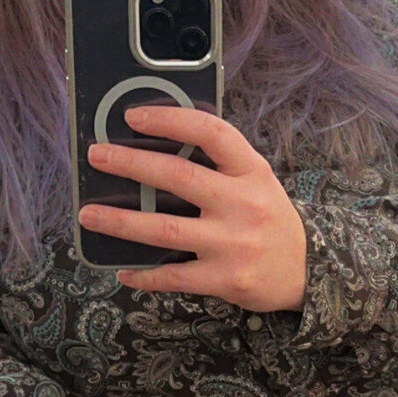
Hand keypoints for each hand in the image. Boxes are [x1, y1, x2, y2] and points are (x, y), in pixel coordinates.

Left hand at [79, 104, 307, 311]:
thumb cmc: (271, 219)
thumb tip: (156, 146)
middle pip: (178, 177)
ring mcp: (233, 244)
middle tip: (97, 156)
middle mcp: (243, 204)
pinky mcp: (225, 279)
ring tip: (88, 215)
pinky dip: (144, 275)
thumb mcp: (256, 181)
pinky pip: (173, 277)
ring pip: (164, 230)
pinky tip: (123, 269)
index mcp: (251, 171)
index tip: (133, 117)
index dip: (169, 121)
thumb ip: (219, 164)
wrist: (309, 271)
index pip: (210, 133)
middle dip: (130, 164)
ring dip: (120, 222)